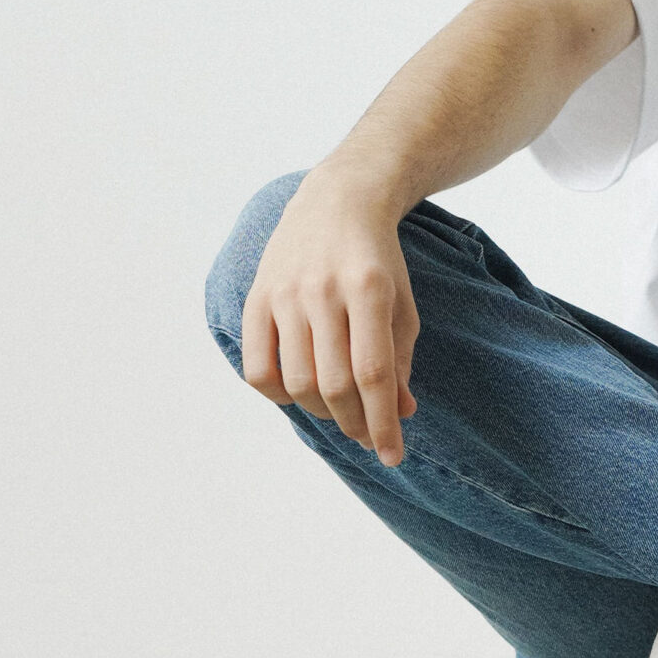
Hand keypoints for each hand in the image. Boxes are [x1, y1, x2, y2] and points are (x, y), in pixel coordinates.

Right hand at [239, 166, 421, 465]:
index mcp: (368, 289)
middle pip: (333, 384)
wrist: (337, 201)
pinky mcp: (256, 297)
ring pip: (296, 382)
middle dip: (355, 424)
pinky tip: (299, 393)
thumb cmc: (378, 260)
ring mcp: (284, 293)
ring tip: (340, 412)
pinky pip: (256, 368)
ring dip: (321, 412)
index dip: (383, 423)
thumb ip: (401, 358)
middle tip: (368, 436)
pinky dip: (277, 395)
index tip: (393, 456)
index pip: (374, 374)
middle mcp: (322, 290)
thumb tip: (401, 414)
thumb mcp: (401, 303)